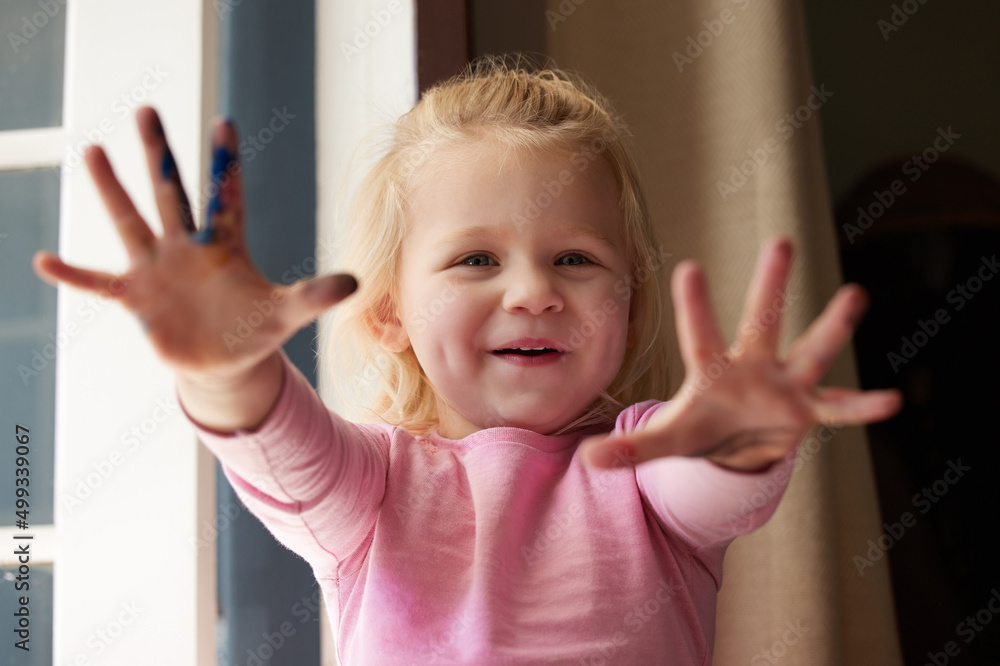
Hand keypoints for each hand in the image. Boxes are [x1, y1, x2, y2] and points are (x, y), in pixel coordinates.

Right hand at [33, 107, 356, 383]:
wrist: (224, 360)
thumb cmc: (256, 329)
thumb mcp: (288, 312)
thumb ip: (316, 295)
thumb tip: (357, 282)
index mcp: (225, 246)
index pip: (227, 196)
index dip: (226, 163)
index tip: (225, 122)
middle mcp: (188, 249)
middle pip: (171, 193)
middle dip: (159, 155)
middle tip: (145, 110)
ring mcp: (158, 270)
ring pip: (131, 222)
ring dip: (112, 190)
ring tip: (92, 151)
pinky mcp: (137, 298)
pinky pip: (99, 283)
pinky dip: (73, 275)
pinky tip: (43, 261)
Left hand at [580, 236, 901, 471]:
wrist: (736, 445)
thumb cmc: (700, 430)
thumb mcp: (665, 442)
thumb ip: (631, 449)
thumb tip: (586, 459)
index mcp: (712, 371)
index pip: (700, 336)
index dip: (695, 306)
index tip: (688, 266)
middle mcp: (751, 367)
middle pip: (761, 321)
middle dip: (771, 286)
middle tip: (782, 240)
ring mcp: (784, 385)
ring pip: (810, 351)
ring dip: (832, 328)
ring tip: (855, 295)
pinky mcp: (807, 409)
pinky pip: (838, 408)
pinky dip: (861, 407)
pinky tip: (892, 401)